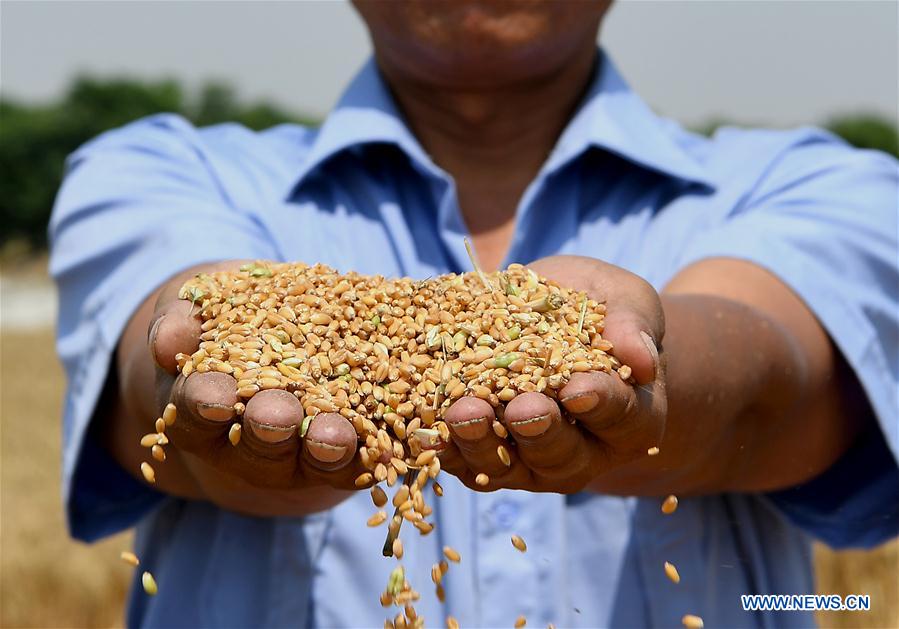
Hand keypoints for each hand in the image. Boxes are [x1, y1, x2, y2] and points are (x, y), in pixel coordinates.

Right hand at [130, 262, 366, 513]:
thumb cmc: (229, 321)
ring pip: (313, 460)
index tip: (214, 396)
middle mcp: (252, 446)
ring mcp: (302, 456)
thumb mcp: (201, 311)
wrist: (279, 340)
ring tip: (337, 436)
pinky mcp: (349, 454)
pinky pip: (361, 462)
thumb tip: (170, 343)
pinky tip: (390, 448)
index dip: (203, 407)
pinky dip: (375, 457)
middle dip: (268, 432)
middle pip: (258, 447)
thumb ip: (181, 322)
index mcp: (204, 412)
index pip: (196, 414)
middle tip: (278, 417)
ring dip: (326, 450)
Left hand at [436, 255, 666, 492]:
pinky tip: (420, 428)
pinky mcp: (485, 458)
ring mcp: (531, 463)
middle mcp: (583, 452)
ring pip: (506, 467)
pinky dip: (441, 447)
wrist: (552, 320)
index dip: (600, 402)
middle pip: (561, 453)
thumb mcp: (624, 300)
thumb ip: (631, 324)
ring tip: (461, 414)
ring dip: (481, 444)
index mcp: (630, 419)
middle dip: (539, 431)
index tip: (577, 385)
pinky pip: (462, 462)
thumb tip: (640, 358)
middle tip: (521, 409)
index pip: (619, 415)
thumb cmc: (598, 309)